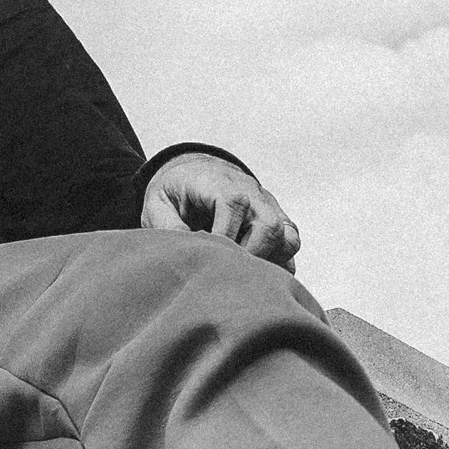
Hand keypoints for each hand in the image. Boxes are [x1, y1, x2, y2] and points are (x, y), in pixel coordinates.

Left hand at [141, 149, 300, 266]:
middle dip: (249, 256)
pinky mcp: (278, 222)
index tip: (208, 255)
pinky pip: (290, 246)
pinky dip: (277, 263)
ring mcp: (268, 207)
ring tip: (239, 273)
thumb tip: (191, 257)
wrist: (192, 175)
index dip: (224, 235)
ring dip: (267, 261)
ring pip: (288, 238)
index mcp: (219, 182)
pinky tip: (251, 272)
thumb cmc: (175, 193)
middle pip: (270, 225)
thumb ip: (169, 229)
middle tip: (225, 271)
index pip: (234, 204)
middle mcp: (251, 192)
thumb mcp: (158, 207)